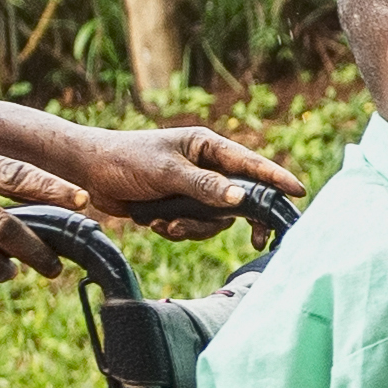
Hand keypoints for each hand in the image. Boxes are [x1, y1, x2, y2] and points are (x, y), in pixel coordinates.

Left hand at [70, 120, 292, 233]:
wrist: (89, 172)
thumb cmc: (126, 160)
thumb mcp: (166, 172)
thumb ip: (204, 186)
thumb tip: (240, 200)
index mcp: (207, 147)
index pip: (251, 164)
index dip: (276, 179)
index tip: (298, 192)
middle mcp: (206, 167)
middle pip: (241, 197)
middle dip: (240, 219)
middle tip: (258, 239)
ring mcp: (194, 188)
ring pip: (216, 219)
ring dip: (195, 228)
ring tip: (168, 224)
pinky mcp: (180, 206)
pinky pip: (195, 227)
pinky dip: (179, 231)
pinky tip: (156, 224)